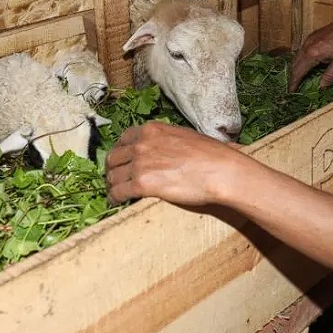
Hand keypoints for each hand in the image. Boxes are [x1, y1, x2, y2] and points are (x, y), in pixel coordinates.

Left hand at [105, 122, 247, 205]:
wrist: (221, 171)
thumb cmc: (212, 155)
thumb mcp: (185, 136)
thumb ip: (168, 140)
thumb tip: (167, 149)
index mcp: (152, 130)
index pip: (124, 139)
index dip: (120, 152)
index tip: (121, 161)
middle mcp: (142, 144)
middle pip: (114, 158)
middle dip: (112, 169)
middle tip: (114, 179)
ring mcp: (140, 163)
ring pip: (113, 176)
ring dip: (112, 186)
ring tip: (114, 194)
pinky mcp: (142, 184)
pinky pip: (118, 192)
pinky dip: (114, 198)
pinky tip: (116, 203)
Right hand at [289, 13, 332, 91]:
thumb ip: (329, 76)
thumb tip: (321, 87)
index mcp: (312, 54)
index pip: (298, 72)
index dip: (294, 83)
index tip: (291, 91)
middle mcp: (307, 45)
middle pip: (295, 64)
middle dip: (293, 76)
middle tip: (294, 86)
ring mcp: (309, 38)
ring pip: (297, 56)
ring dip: (296, 67)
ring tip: (299, 76)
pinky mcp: (313, 35)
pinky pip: (302, 49)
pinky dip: (301, 58)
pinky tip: (306, 63)